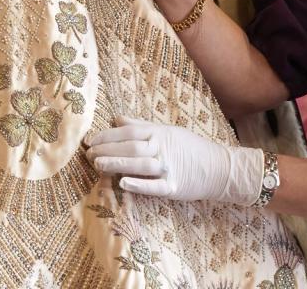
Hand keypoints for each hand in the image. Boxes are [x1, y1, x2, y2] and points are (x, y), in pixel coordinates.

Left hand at [86, 116, 263, 204]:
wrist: (218, 168)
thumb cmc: (190, 148)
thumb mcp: (167, 131)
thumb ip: (141, 125)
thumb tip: (117, 118)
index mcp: (159, 133)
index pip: (129, 132)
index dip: (108, 135)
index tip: (90, 140)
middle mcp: (162, 148)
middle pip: (131, 147)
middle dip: (107, 150)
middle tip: (88, 155)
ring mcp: (169, 168)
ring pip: (140, 164)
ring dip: (118, 164)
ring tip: (98, 166)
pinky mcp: (174, 187)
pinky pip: (155, 187)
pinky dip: (140, 185)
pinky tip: (123, 183)